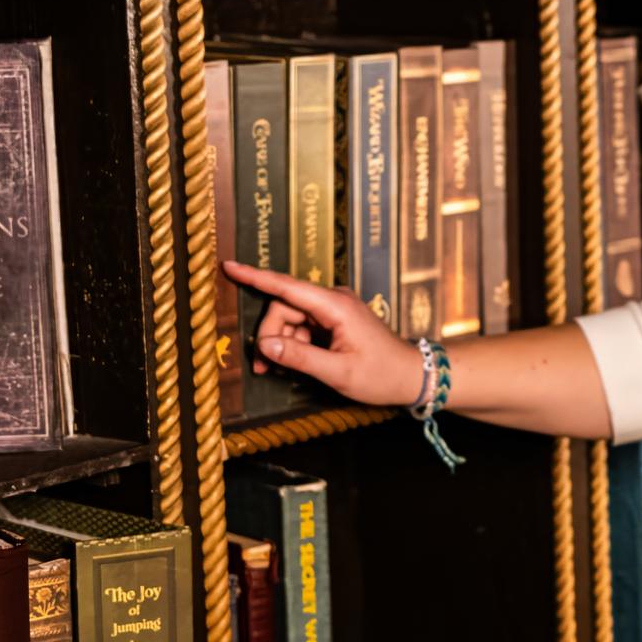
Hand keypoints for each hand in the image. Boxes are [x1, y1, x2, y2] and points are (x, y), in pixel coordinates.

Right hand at [222, 257, 425, 407]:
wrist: (413, 375)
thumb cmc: (381, 375)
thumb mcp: (338, 372)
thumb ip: (299, 358)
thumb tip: (265, 345)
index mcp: (336, 306)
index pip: (287, 287)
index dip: (256, 277)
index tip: (229, 266)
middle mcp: (334, 300)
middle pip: (284, 308)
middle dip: (270, 335)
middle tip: (264, 367)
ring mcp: (334, 309)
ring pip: (291, 318)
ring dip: (280, 343)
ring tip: (276, 370)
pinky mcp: (335, 320)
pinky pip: (303, 326)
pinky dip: (293, 344)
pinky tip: (292, 364)